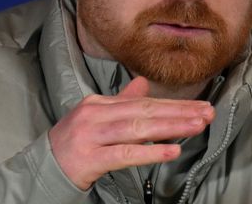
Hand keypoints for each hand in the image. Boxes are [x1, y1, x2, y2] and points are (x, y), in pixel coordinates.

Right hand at [49, 76, 214, 189]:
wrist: (44, 166)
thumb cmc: (74, 143)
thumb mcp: (97, 117)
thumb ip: (121, 102)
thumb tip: (143, 84)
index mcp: (100, 103)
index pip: (144, 102)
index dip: (174, 105)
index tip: (200, 107)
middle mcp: (96, 115)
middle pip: (145, 111)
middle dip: (179, 112)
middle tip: (206, 113)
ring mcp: (92, 135)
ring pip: (138, 129)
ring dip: (171, 127)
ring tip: (196, 126)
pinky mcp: (91, 158)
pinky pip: (125, 154)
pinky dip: (150, 152)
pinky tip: (171, 150)